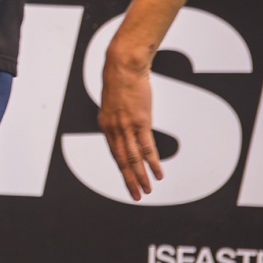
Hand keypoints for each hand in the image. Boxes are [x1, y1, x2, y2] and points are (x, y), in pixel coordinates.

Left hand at [98, 53, 163, 199]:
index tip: (128, 181)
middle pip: (122, 161)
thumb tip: (123, 125)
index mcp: (105, 126)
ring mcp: (126, 127)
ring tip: (146, 191)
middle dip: (129, 180)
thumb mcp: (113, 103)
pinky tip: (157, 174)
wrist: (124, 67)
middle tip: (136, 195)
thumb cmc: (121, 82)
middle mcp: (113, 130)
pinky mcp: (140, 123)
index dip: (122, 169)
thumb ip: (117, 118)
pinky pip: (147, 148)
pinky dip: (152, 163)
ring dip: (140, 177)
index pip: (114, 153)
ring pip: (133, 159)